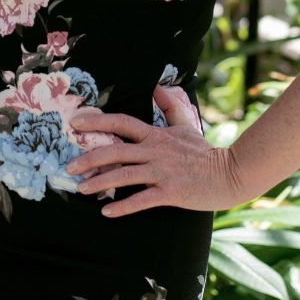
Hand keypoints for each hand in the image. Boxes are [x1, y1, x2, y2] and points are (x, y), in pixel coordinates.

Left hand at [66, 83, 246, 216]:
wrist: (230, 174)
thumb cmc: (204, 152)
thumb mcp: (186, 125)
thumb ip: (169, 106)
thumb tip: (157, 87)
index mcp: (156, 135)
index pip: (122, 123)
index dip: (98, 122)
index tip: (76, 124)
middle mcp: (155, 151)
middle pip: (115, 151)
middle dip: (89, 159)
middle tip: (69, 167)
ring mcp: (162, 172)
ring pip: (124, 176)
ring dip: (100, 183)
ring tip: (81, 189)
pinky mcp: (170, 192)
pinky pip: (141, 200)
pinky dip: (122, 206)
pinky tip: (106, 212)